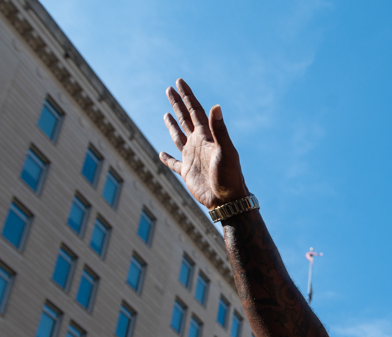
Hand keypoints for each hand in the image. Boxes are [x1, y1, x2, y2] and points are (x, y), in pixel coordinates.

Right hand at [159, 79, 247, 209]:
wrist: (228, 200)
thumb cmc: (230, 176)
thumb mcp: (226, 151)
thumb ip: (220, 129)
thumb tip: (216, 106)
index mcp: (207, 137)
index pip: (195, 111)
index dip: (187, 96)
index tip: (179, 81)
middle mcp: (198, 144)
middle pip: (185, 119)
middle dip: (178, 103)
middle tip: (169, 89)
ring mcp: (192, 157)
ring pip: (179, 137)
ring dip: (173, 125)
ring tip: (167, 114)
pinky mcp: (187, 172)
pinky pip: (174, 163)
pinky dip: (167, 159)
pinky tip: (161, 154)